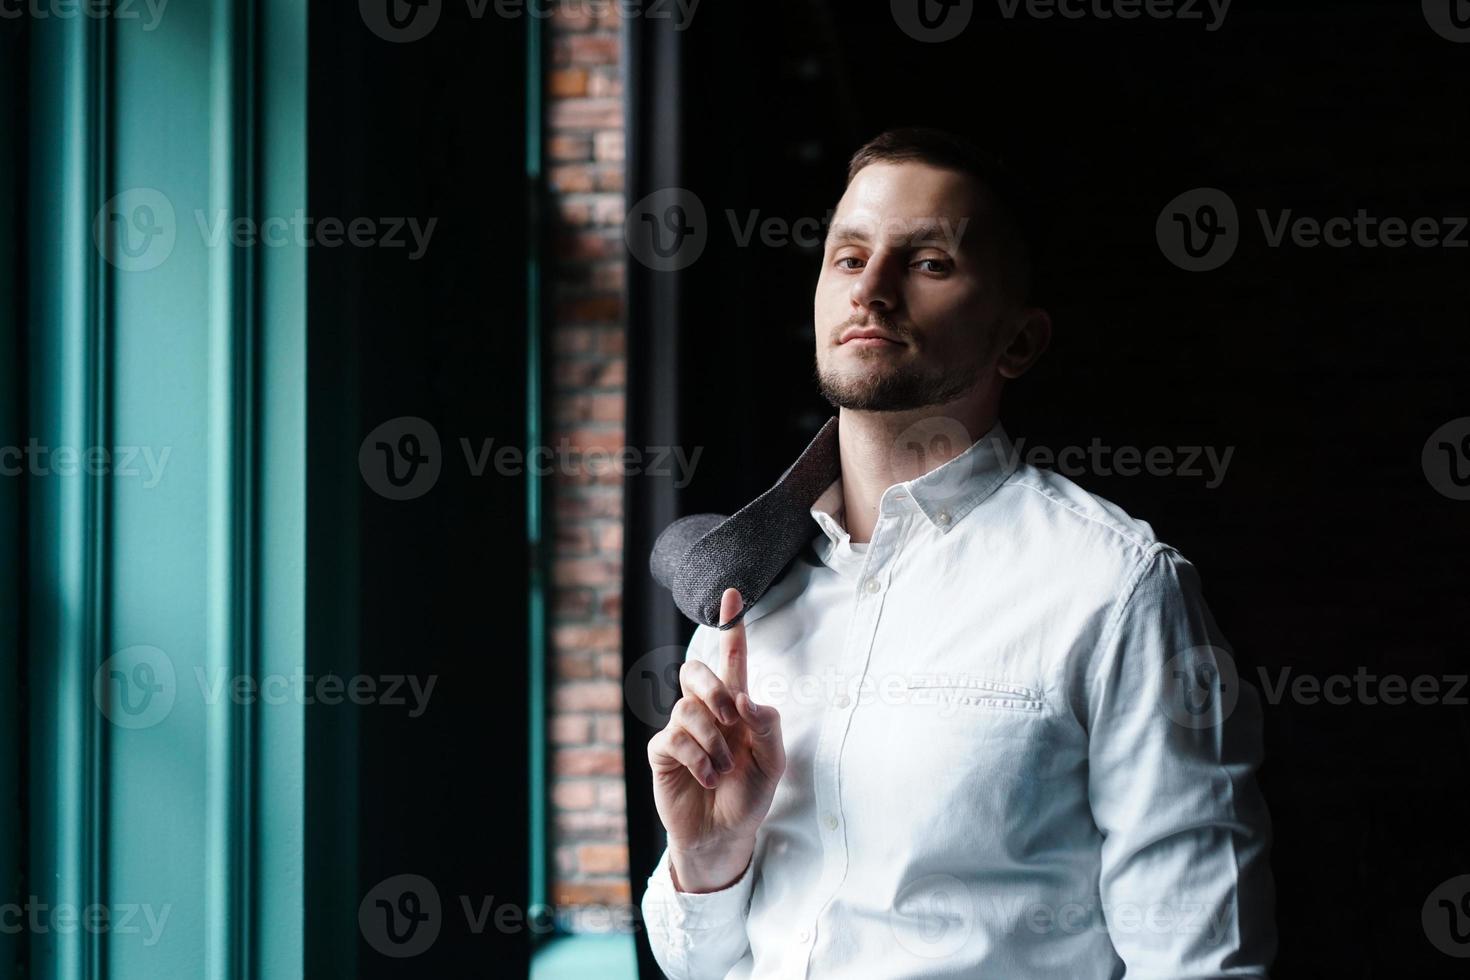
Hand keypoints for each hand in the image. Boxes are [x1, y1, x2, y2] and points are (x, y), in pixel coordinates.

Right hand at [647, 588, 785, 892]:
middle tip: (731, 719)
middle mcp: (705, 711)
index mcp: (735, 707)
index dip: (731, 627)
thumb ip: (767, 727)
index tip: (733, 594)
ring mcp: (681, 729)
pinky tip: (707, 778)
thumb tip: (744, 697)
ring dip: (713, 741)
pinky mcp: (663, 751)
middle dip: (714, 689)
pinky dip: (697, 758)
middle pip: (696, 670)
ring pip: (689, 708)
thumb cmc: (749, 796)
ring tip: (723, 770)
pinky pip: (674, 737)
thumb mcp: (773, 763)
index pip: (732, 659)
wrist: (724, 836)